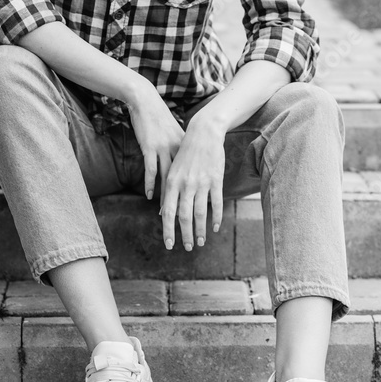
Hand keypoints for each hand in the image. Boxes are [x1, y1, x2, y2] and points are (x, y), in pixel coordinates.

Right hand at [126, 81, 184, 203]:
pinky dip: (151, 184)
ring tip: (165, 213)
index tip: (195, 210)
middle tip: (183, 219)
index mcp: (185, 148)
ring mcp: (164, 149)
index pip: (191, 175)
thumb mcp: (174, 134)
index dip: (193, 192)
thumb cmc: (160, 119)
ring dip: (166, 198)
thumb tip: (184, 164)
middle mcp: (177, 150)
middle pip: (181, 181)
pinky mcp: (150, 147)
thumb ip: (179, 149)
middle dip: (181, 201)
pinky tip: (150, 195)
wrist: (146, 102)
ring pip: (167, 179)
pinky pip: (151, 170)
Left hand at [160, 112, 224, 250]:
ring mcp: (201, 182)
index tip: (169, 245)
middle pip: (184, 216)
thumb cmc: (186, 154)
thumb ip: (169, 192)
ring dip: (200, 230)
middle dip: (185, 235)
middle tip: (187, 248)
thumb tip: (164, 213)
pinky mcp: (216, 179)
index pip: (168, 212)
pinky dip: (216, 217)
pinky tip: (215, 227)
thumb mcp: (173, 170)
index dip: (168, 230)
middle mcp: (185, 184)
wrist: (203, 133)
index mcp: (171, 182)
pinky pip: (216, 203)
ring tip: (201, 242)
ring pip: (200, 213)